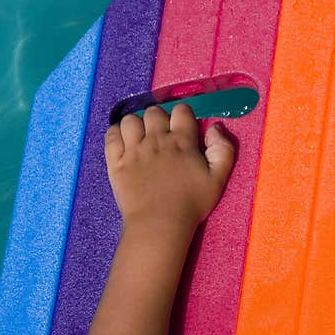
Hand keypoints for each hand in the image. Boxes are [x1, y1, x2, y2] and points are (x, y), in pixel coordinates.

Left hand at [104, 104, 235, 229]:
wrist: (159, 224)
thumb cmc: (191, 203)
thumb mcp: (218, 179)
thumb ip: (223, 149)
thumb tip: (215, 126)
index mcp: (182, 141)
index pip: (181, 110)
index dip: (183, 115)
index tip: (183, 128)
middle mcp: (156, 139)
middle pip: (154, 112)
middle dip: (159, 119)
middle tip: (161, 136)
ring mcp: (133, 149)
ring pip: (130, 120)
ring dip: (136, 125)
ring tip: (141, 139)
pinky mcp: (116, 161)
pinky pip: (111, 135)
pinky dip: (116, 134)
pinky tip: (124, 144)